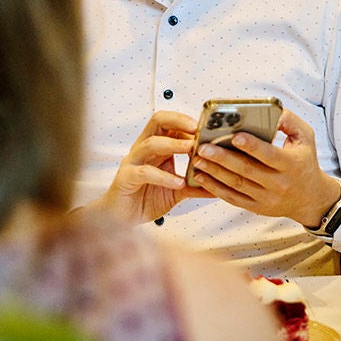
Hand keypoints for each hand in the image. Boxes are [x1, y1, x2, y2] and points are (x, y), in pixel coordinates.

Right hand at [90, 110, 211, 223]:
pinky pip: (144, 172)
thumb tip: (218, 186)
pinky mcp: (126, 178)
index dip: (188, 122)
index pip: (170, 123)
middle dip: (179, 121)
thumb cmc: (146, 199)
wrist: (122, 219)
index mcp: (156, 148)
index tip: (206, 128)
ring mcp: (133, 162)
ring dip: (173, 144)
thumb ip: (195, 185)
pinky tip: (178, 182)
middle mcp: (143, 150)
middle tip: (197, 129)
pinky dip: (163, 176)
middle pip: (158, 122)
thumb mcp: (177, 191)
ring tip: (190, 149)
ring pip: (151, 143)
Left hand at [187, 110, 340, 228]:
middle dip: (222, 158)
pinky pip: (233, 198)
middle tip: (203, 147)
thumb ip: (288, 121)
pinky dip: (215, 188)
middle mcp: (279, 183)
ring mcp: (267, 198)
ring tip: (197, 159)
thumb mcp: (305, 137)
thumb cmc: (305, 161)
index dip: (251, 146)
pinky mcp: (257, 207)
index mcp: (291, 164)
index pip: (269, 155)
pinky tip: (202, 177)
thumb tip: (271, 110)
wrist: (310, 198)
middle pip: (247, 170)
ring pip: (236, 184)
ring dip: (214, 172)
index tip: (234, 136)